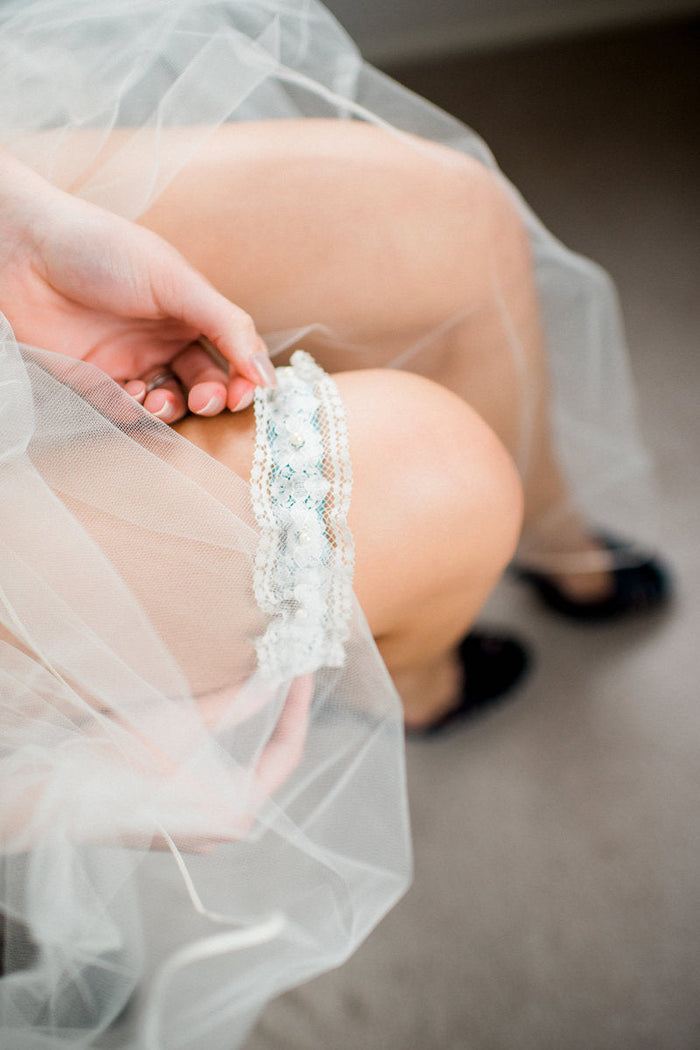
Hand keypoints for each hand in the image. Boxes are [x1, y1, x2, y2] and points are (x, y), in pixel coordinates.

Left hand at [0, 149, 276, 420]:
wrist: (23, 252)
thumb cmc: (101, 249)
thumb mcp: (177, 281)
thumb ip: (228, 326)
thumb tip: (268, 375)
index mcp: (189, 311)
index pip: (231, 355)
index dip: (244, 378)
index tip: (249, 394)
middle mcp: (162, 339)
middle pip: (204, 385)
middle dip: (211, 399)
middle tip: (207, 400)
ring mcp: (129, 361)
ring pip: (167, 404)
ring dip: (172, 410)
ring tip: (159, 401)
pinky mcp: (93, 381)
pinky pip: (123, 411)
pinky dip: (133, 412)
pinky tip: (130, 396)